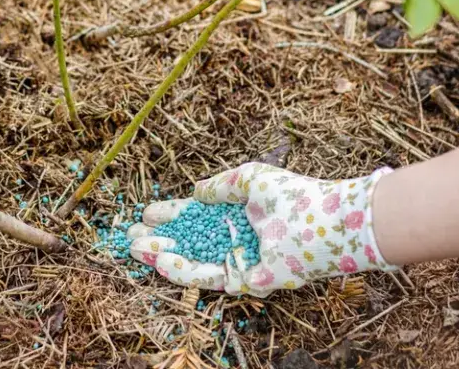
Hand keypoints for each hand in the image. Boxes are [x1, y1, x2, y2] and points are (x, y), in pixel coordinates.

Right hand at [126, 162, 396, 295]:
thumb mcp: (251, 178)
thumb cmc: (294, 196)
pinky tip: (161, 260)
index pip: (197, 216)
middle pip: (189, 241)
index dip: (172, 215)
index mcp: (237, 214)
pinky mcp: (246, 280)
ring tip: (137, 249)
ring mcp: (240, 260)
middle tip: (130, 236)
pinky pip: (209, 277)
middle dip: (159, 239)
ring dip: (163, 255)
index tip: (147, 213)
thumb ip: (220, 185)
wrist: (327, 223)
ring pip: (193, 261)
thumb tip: (195, 191)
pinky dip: (183, 271)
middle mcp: (236, 238)